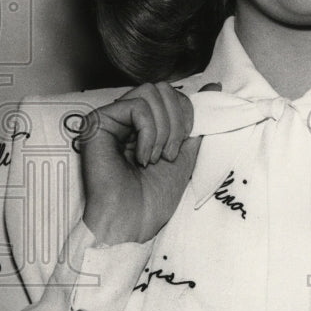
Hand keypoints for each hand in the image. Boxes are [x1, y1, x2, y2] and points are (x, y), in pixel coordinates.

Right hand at [80, 81, 205, 245]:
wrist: (133, 222)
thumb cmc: (154, 197)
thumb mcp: (186, 153)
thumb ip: (196, 121)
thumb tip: (214, 88)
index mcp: (144, 124)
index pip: (172, 94)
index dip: (186, 115)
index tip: (183, 145)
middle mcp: (125, 118)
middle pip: (161, 88)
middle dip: (177, 120)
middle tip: (171, 154)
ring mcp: (110, 119)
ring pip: (150, 92)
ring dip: (164, 129)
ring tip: (156, 158)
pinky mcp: (96, 123)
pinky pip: (136, 106)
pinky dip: (149, 132)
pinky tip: (141, 157)